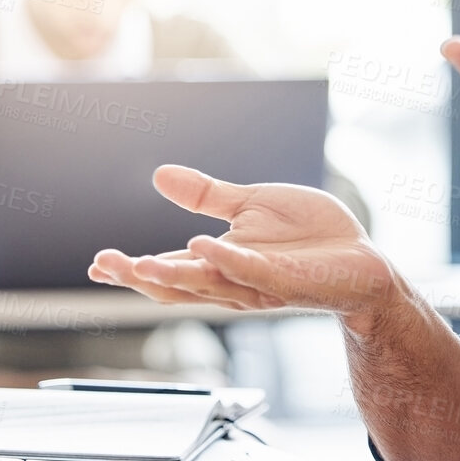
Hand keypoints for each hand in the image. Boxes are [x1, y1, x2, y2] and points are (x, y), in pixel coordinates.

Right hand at [89, 164, 400, 329]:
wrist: (362, 257)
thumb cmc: (310, 238)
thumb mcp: (251, 206)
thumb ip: (206, 196)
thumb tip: (159, 175)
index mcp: (220, 264)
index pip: (168, 268)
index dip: (132, 269)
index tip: (97, 263)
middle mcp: (233, 280)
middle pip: (177, 284)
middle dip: (139, 278)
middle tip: (105, 266)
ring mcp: (260, 284)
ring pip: (208, 284)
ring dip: (173, 275)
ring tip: (139, 265)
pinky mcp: (289, 281)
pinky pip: (252, 271)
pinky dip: (226, 260)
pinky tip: (202, 246)